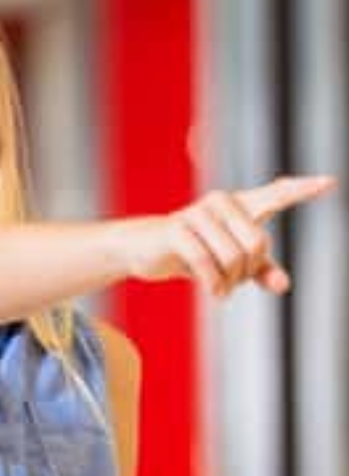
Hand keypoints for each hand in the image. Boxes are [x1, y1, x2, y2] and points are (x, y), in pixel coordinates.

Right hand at [126, 175, 336, 295]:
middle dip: (248, 272)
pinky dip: (214, 284)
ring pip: (232, 258)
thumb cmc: (193, 251)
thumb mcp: (230, 263)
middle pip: (257, 244)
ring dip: (229, 282)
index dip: (303, 190)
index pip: (276, 195)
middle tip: (235, 282)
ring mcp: (198, 213)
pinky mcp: (178, 229)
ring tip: (220, 287)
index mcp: (239, 205)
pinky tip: (215, 293)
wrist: (145, 249)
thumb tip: (282, 285)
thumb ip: (260, 271)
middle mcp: (221, 202)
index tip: (330, 182)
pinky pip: (206, 263)